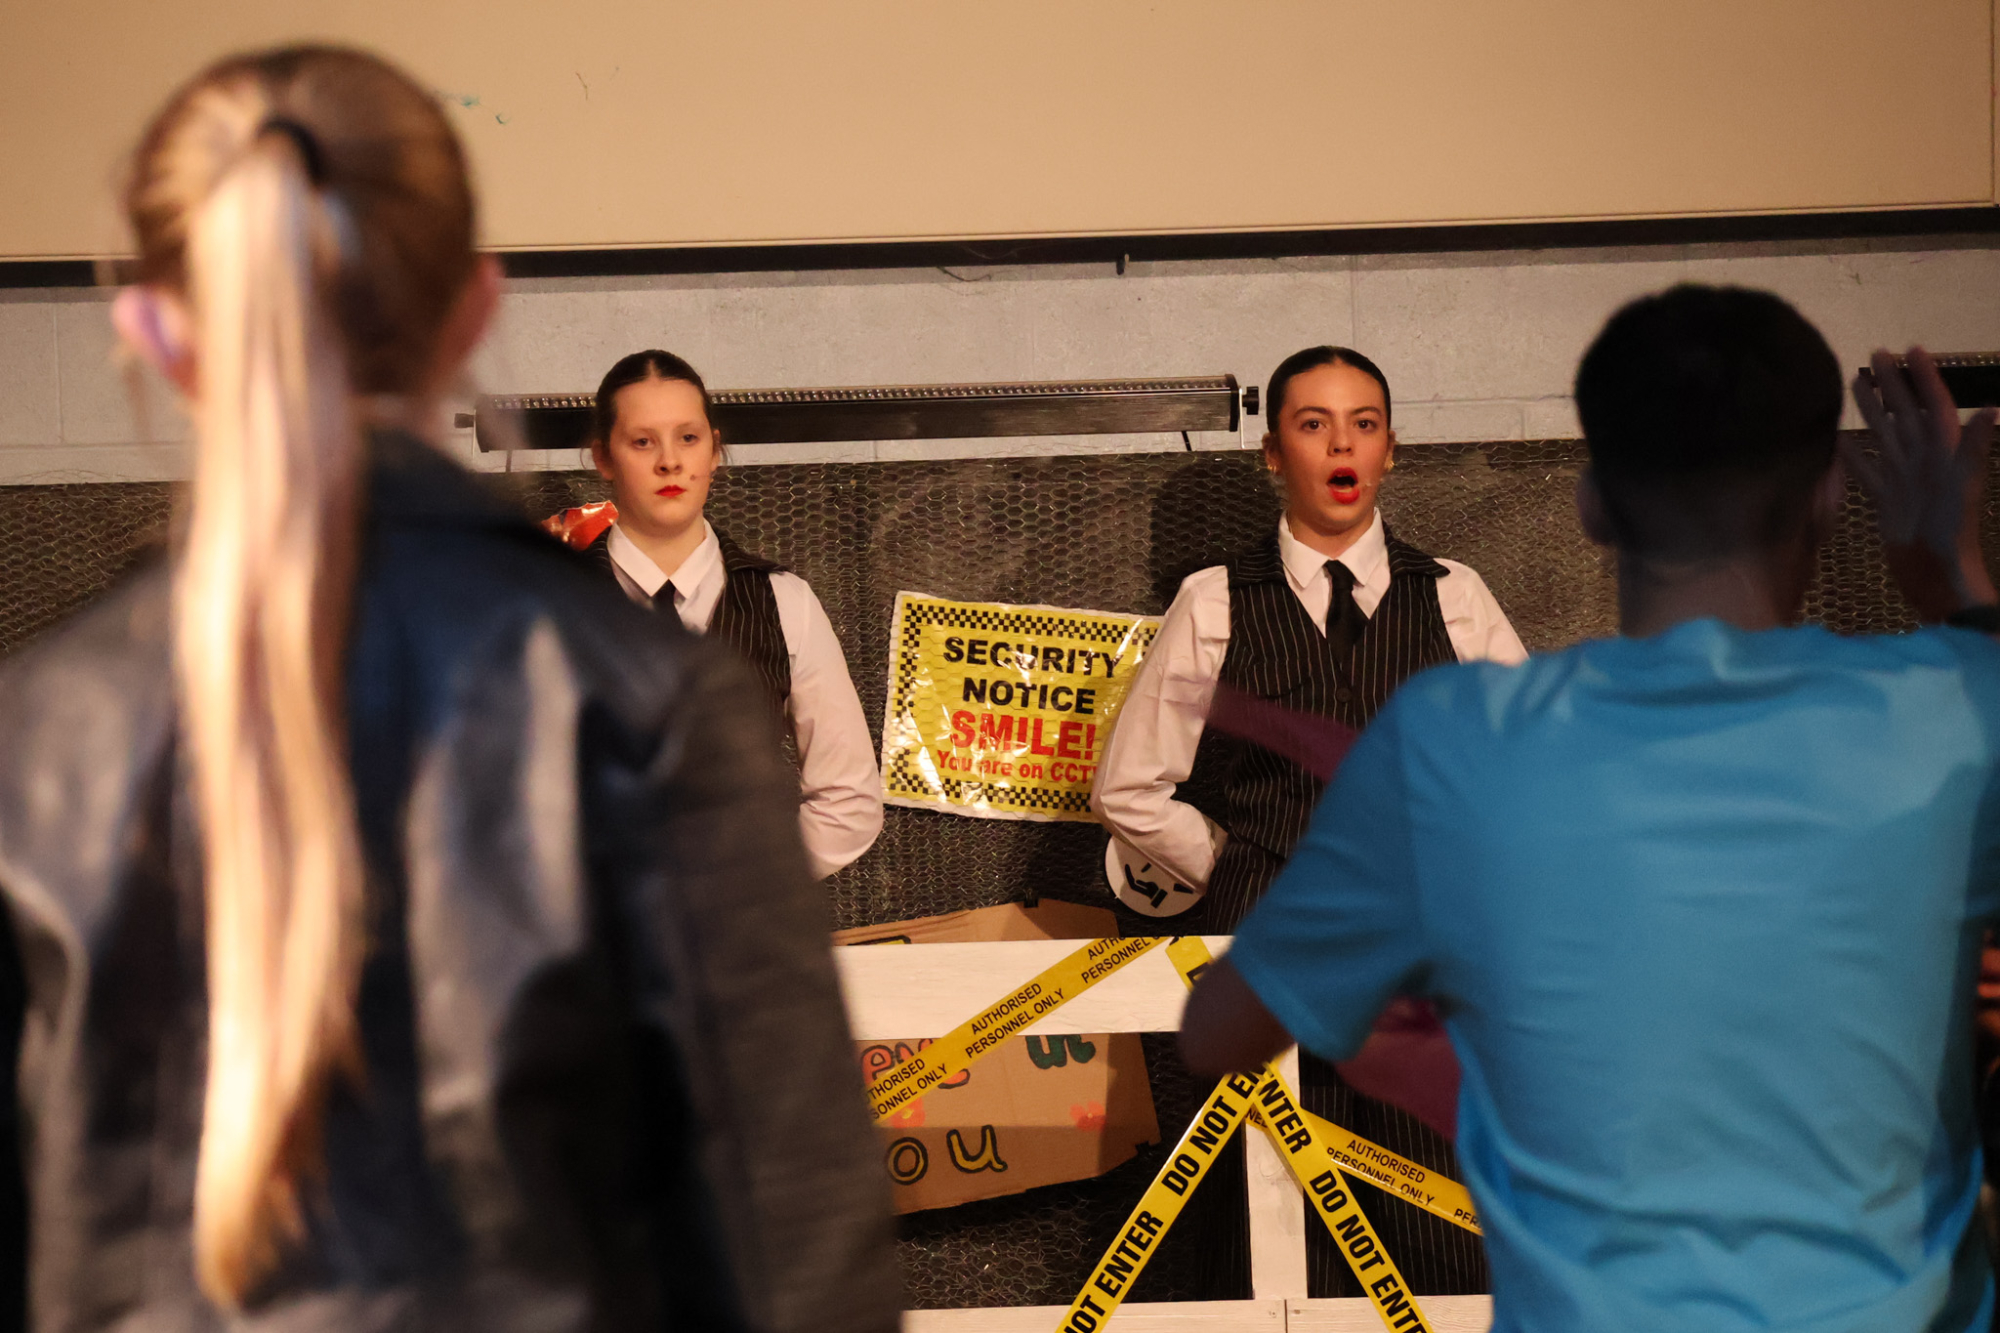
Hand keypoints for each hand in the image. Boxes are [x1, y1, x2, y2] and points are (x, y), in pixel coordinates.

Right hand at [1846, 347, 1997, 621]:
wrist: (1936, 578)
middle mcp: (1922, 461)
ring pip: (1884, 436)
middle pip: (1905, 414)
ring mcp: (1902, 480)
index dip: (1925, 378)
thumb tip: (1992, 409)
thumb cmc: (1953, 535)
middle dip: (1893, 385)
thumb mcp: (1965, 488)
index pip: (1934, 406)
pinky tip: (1836, 442)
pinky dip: (1851, 456)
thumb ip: (1975, 449)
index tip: (1912, 349)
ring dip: (1872, 410)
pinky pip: (1865, 472)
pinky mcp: (1884, 502)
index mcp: (1942, 453)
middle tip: (1875, 355)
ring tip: (1855, 383)